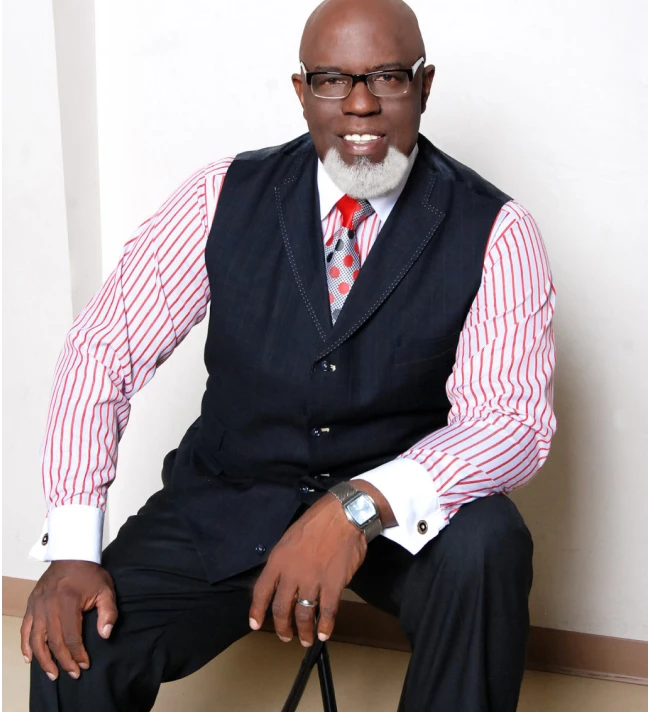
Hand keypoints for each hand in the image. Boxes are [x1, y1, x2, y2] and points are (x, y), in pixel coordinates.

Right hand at [21, 560, 117, 680]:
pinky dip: (25, 646)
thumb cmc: (90, 574)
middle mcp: (49, 606)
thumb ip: (109, 612)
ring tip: (52, 673)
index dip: (78, 654)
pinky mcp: (31, 605)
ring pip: (36, 640)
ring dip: (43, 659)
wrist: (72, 555)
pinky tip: (30, 659)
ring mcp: (37, 606)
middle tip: (72, 674)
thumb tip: (105, 635)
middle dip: (63, 661)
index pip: (71, 636)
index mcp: (68, 602)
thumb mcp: (106, 589)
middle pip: (54, 641)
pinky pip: (25, 630)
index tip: (84, 665)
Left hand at [249, 494, 366, 646]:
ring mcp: (312, 581)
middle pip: (282, 608)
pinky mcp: (333, 585)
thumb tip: (283, 580)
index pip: (261, 591)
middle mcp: (292, 574)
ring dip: (304, 631)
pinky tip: (324, 633)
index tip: (255, 624)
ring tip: (305, 639)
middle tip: (285, 636)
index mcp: (278, 560)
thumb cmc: (317, 522)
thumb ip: (284, 561)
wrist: (342, 516)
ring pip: (304, 615)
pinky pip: (327, 612)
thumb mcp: (290, 538)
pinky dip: (325, 626)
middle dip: (282, 627)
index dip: (257, 611)